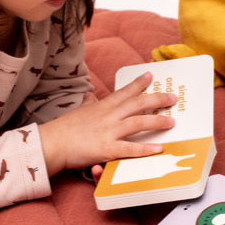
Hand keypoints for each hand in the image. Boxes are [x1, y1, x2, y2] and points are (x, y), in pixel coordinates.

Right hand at [39, 71, 176, 175]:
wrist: (52, 143)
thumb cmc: (64, 128)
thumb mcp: (79, 110)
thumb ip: (89, 103)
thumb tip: (91, 95)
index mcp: (102, 105)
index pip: (124, 91)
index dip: (139, 83)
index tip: (151, 75)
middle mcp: (109, 116)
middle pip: (138, 103)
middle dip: (158, 99)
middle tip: (173, 97)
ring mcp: (109, 131)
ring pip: (139, 122)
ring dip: (158, 121)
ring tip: (172, 122)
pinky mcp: (107, 149)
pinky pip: (130, 149)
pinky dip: (145, 149)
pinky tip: (159, 148)